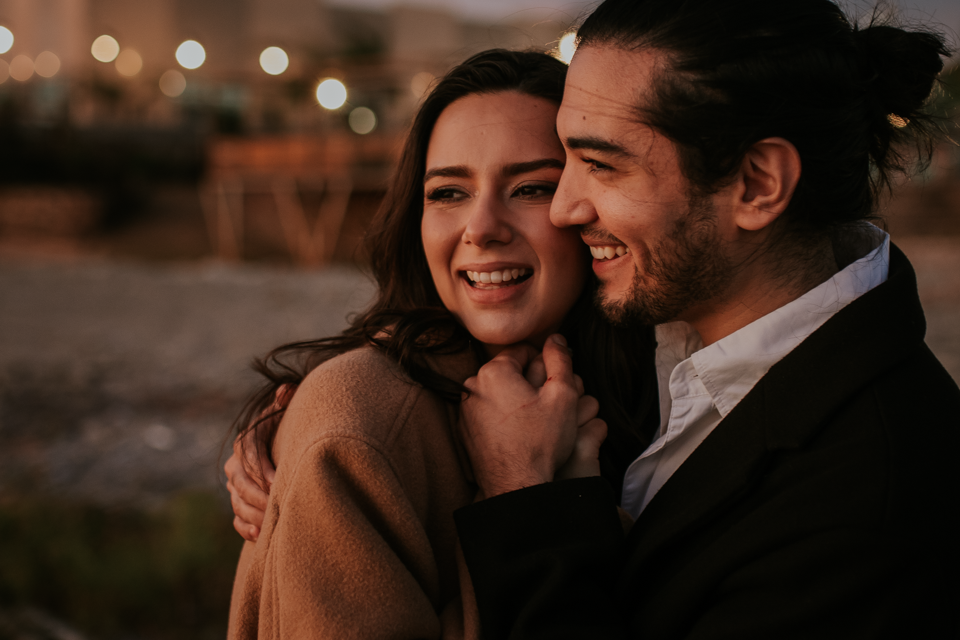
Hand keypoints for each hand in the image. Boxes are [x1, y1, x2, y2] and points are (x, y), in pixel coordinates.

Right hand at [224, 384, 291, 540]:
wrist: (280, 446)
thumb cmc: (286, 428)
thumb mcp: (284, 412)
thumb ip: (285, 400)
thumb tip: (287, 390)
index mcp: (246, 442)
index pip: (249, 456)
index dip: (262, 470)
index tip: (278, 482)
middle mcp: (236, 465)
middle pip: (241, 484)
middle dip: (259, 497)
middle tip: (277, 507)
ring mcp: (235, 486)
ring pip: (238, 503)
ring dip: (254, 514)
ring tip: (272, 523)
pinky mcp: (239, 503)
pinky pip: (237, 519)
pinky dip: (245, 527)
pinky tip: (260, 534)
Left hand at [459, 334, 599, 498]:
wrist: (516, 486)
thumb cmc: (540, 442)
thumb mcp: (562, 395)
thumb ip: (560, 359)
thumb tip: (557, 338)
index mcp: (493, 372)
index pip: (523, 351)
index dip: (545, 366)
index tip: (554, 387)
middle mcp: (471, 386)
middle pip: (509, 372)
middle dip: (530, 384)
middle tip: (547, 408)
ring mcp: (465, 410)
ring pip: (499, 393)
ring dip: (516, 401)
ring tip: (534, 424)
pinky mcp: (465, 431)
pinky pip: (488, 414)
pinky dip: (503, 419)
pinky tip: (519, 436)